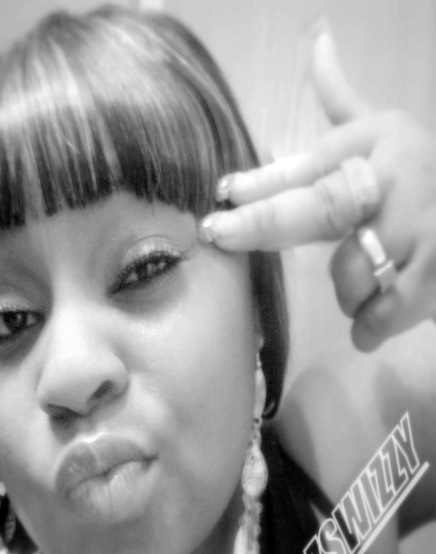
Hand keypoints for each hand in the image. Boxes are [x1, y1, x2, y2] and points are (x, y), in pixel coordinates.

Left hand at [198, 27, 435, 350]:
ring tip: (367, 285)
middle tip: (221, 234)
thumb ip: (340, 101)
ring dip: (348, 291)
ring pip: (351, 272)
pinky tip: (369, 328)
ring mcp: (422, 225)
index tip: (219, 199)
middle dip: (265, 223)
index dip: (260, 186)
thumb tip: (317, 34)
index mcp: (380, 142)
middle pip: (322, 208)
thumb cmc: (419, 178)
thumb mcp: (384, 134)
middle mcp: (400, 176)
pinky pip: (383, 313)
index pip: (309, 166)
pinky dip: (370, 326)